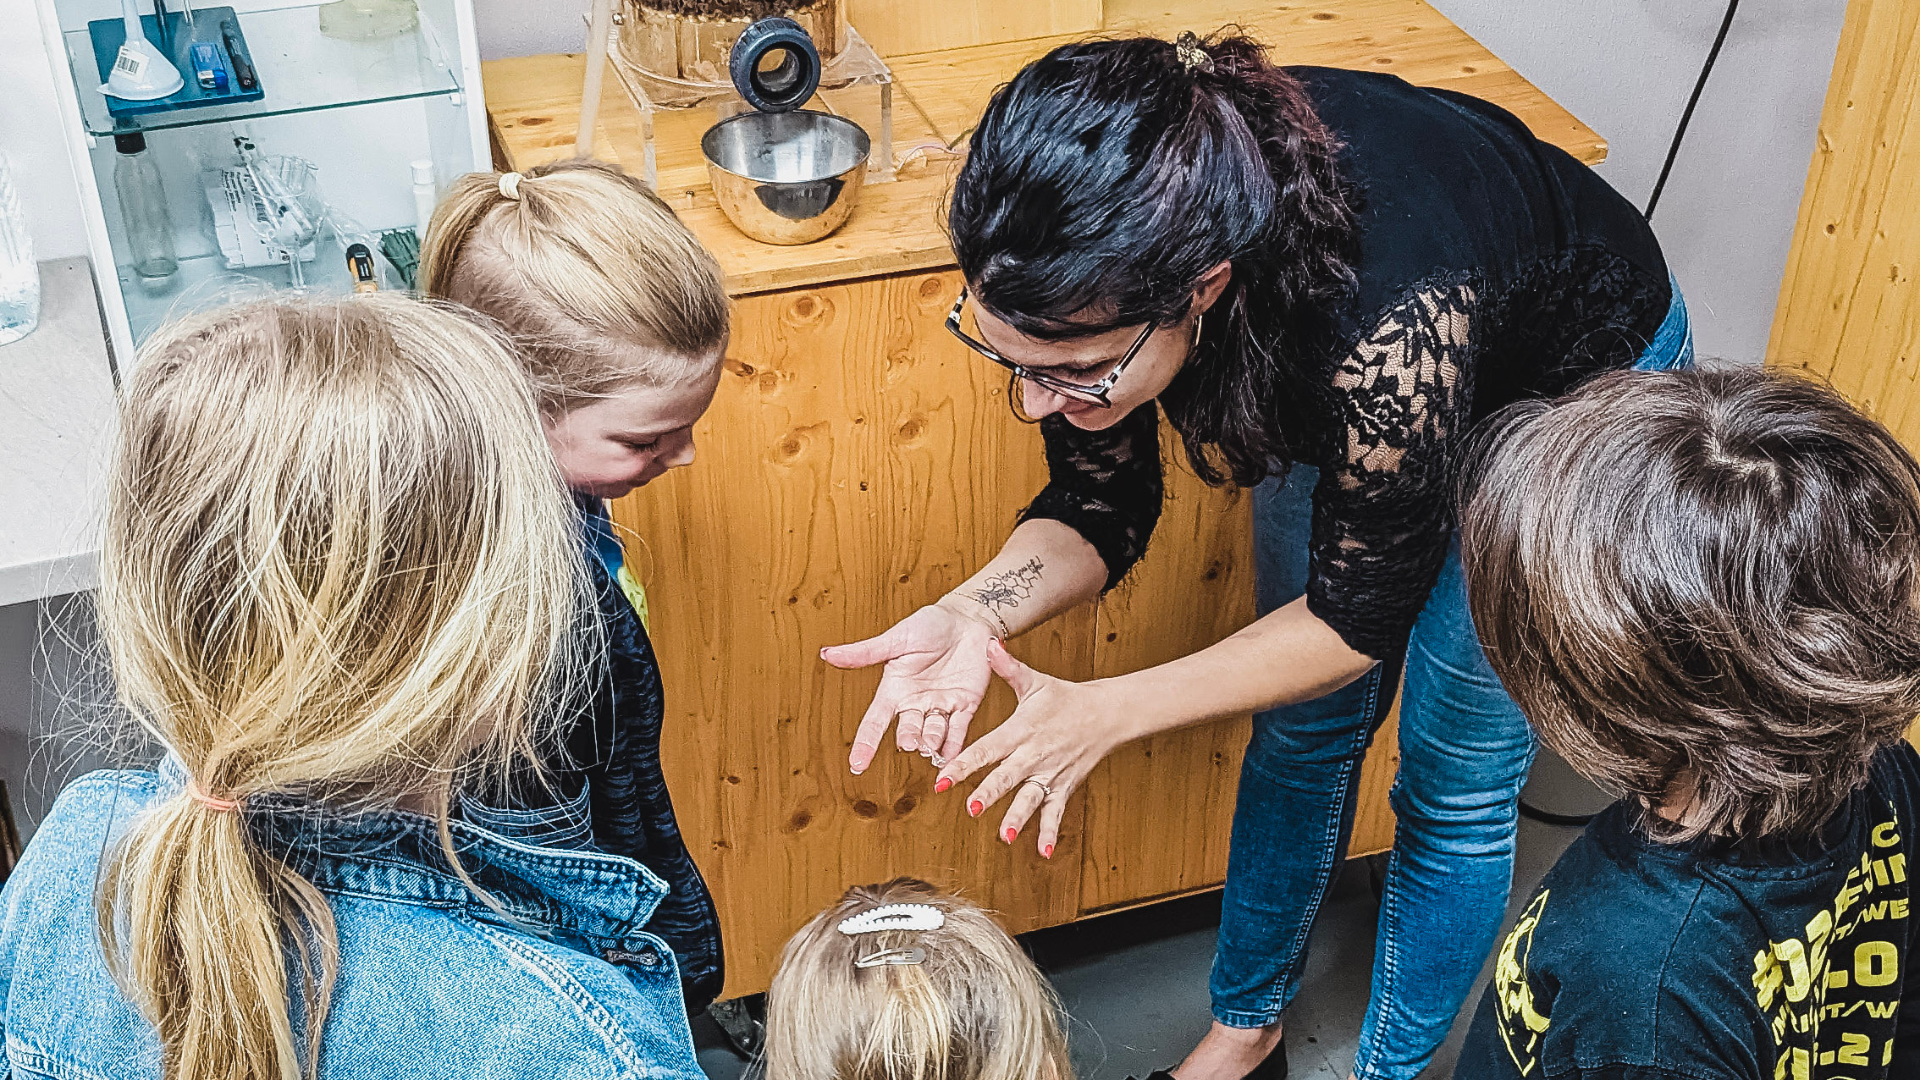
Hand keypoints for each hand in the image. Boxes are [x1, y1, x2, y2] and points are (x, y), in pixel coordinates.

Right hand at [821, 599, 997, 773]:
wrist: (967, 618)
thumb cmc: (929, 624)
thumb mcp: (896, 639)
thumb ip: (865, 652)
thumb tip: (827, 654)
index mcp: (895, 689)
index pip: (876, 721)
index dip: (866, 743)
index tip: (856, 765)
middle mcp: (916, 702)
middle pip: (908, 729)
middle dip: (908, 738)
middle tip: (908, 743)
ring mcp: (941, 705)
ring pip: (933, 732)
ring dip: (931, 742)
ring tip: (929, 745)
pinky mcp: (966, 705)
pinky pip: (959, 730)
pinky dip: (955, 745)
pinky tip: (952, 758)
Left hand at [936, 639, 1126, 858]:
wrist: (1107, 713)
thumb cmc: (1066, 698)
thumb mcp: (1035, 681)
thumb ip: (1007, 667)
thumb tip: (987, 644)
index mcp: (1021, 730)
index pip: (987, 749)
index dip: (963, 763)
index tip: (942, 779)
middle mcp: (1034, 754)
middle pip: (1008, 776)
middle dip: (989, 793)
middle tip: (970, 809)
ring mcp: (1051, 773)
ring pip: (1031, 799)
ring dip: (1018, 817)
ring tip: (1004, 836)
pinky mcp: (1065, 786)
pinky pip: (1057, 812)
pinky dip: (1051, 832)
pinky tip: (1043, 852)